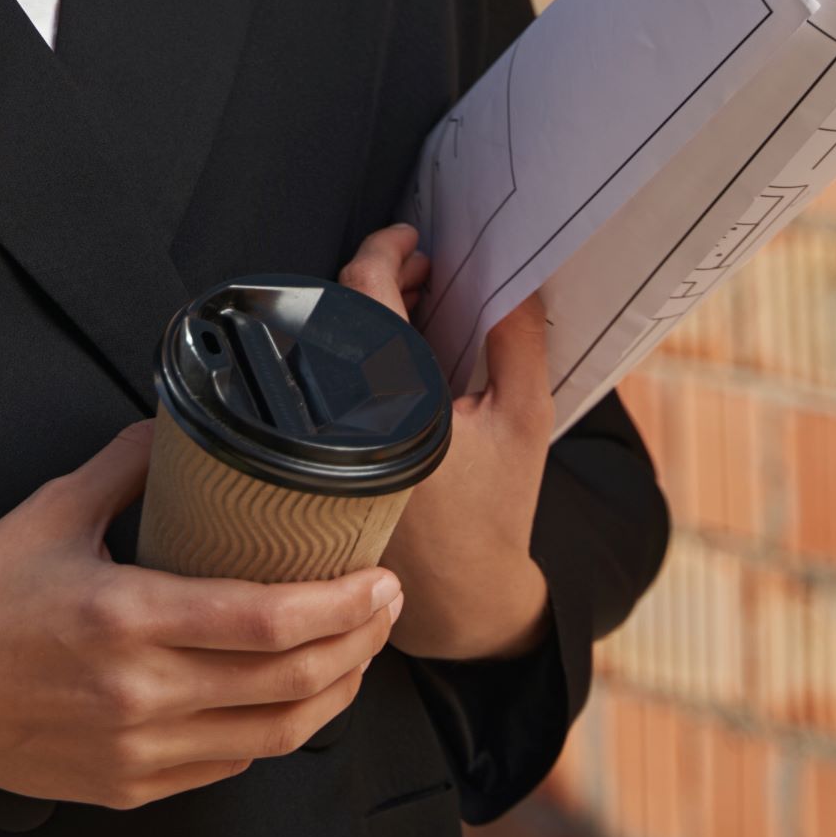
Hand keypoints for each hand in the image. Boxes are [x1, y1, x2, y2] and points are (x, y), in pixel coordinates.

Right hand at [0, 423, 402, 836]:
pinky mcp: (132, 786)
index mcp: (122, 617)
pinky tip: (291, 695)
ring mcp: (139, 751)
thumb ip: (125, 463)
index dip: (339, 604)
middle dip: (358, 644)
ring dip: (333, 693)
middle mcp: (139, 694)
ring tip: (357, 652)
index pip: (264, 619)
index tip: (378, 577)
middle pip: (288, 682)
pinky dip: (275, 729)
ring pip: (273, 735)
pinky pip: (230, 764)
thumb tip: (181, 419)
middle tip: (386, 605)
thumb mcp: (49, 512)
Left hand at [344, 223, 554, 661]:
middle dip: (382, 278)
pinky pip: (318, 381)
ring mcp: (317, 440)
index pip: (365, 293)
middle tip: (424, 273)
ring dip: (365, 314)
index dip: (385, 249)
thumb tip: (514, 282)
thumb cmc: (496, 510)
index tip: (409, 238)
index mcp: (395, 399)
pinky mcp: (308, 459)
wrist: (460, 598)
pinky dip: (350, 353)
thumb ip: (519, 344)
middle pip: (340, 311)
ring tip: (414, 306)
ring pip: (326, 344)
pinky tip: (389, 350)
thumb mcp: (527, 421)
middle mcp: (343, 416)